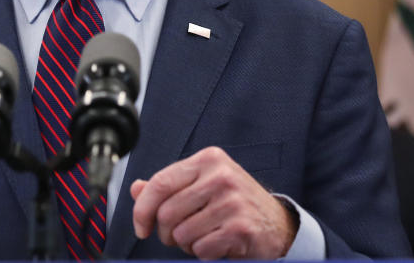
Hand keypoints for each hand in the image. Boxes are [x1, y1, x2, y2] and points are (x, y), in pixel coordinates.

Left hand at [130, 146, 295, 259]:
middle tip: (177, 236)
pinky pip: (201, 249)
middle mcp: (221, 176)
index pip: (160, 183)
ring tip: (202, 236)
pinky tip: (216, 244)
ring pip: (182, 234)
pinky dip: (203, 253)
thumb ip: (170, 186)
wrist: (277, 223)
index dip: (142, 208)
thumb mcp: (202, 185)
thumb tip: (136, 188)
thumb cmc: (234, 202)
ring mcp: (232, 201)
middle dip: (166, 232)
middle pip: (167, 212)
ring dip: (186, 244)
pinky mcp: (241, 228)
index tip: (141, 226)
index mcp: (208, 160)